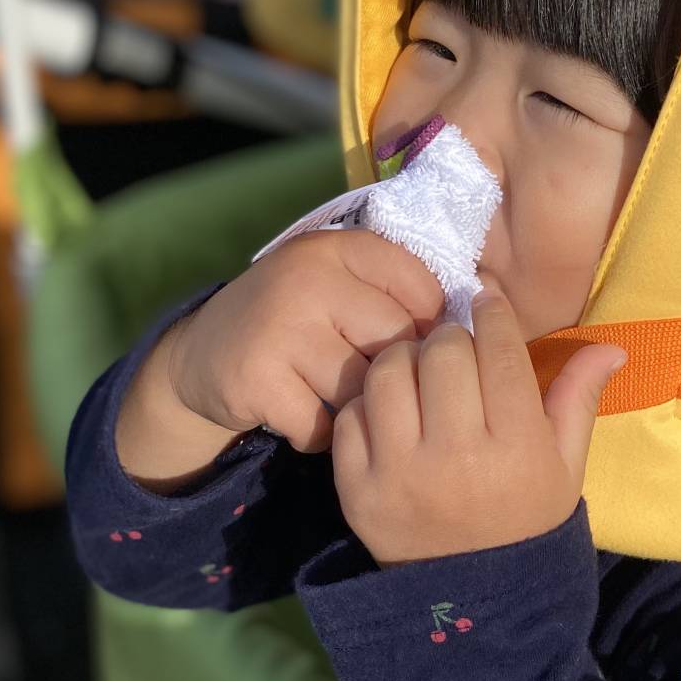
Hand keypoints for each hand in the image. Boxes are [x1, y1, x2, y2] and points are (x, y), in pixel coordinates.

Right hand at [114, 233, 445, 486]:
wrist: (200, 354)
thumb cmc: (295, 321)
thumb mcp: (339, 284)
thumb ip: (395, 291)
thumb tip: (480, 319)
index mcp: (340, 247)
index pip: (422, 288)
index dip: (425, 328)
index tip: (407, 345)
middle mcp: (309, 277)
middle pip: (396, 342)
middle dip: (391, 373)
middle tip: (366, 379)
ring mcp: (281, 327)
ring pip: (363, 388)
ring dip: (356, 407)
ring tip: (332, 394)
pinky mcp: (257, 378)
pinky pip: (324, 425)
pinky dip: (320, 433)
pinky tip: (302, 414)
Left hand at [332, 291, 624, 563]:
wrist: (475, 601)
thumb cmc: (527, 521)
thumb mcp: (565, 466)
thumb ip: (579, 399)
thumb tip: (612, 344)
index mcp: (516, 449)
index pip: (499, 351)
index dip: (492, 314)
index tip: (486, 300)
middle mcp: (455, 457)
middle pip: (442, 352)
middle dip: (450, 336)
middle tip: (456, 346)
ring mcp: (398, 474)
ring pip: (389, 372)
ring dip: (405, 359)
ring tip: (420, 372)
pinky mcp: (355, 490)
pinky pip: (351, 415)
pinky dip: (369, 403)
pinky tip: (392, 413)